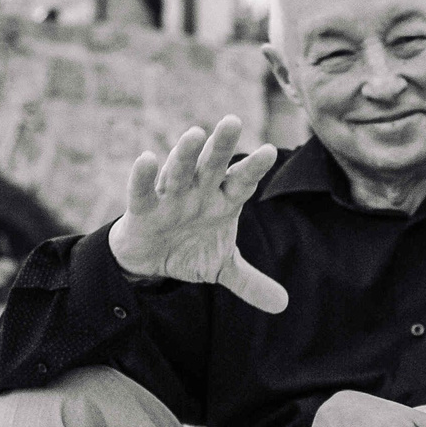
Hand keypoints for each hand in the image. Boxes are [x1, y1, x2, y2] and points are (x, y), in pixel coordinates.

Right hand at [109, 117, 287, 310]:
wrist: (148, 261)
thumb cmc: (188, 248)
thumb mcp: (221, 268)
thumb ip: (250, 282)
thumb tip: (284, 305)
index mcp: (221, 201)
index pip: (242, 181)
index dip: (254, 168)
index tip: (271, 151)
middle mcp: (198, 192)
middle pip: (212, 165)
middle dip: (222, 146)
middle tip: (233, 121)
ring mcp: (170, 197)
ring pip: (178, 171)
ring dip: (185, 154)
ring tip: (195, 134)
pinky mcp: (142, 209)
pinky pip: (142, 191)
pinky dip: (143, 177)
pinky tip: (147, 158)